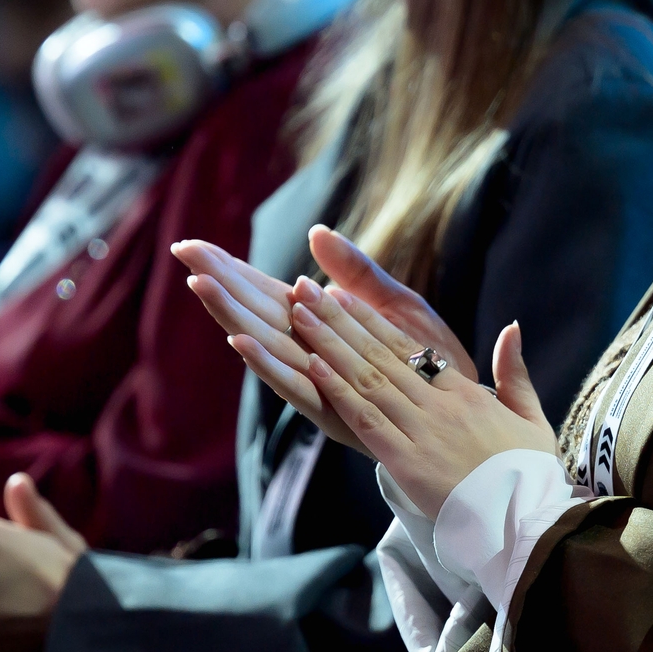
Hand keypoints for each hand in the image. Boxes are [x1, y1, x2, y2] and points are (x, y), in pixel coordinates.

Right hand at [174, 227, 474, 450]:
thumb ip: (355, 271)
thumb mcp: (394, 305)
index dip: (230, 269)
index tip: (192, 244)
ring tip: (201, 286)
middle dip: (220, 284)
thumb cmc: (431, 361)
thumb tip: (316, 232)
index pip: (265, 293)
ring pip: (266, 347)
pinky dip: (268, 365)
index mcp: (320, 330)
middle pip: (255, 314)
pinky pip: (296, 387)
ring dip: (232, 316)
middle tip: (183, 251)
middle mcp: (311, 356)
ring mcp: (319, 386)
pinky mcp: (335, 412)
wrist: (469, 419)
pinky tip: (242, 342)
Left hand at [283, 279, 552, 514]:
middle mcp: (439, 405)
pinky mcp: (406, 461)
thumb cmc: (530, 475)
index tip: (345, 297)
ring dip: (330, 345)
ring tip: (301, 316)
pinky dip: (338, 391)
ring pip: (368, 379)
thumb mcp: (532, 417)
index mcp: (466, 394)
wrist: (526, 521)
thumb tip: (512, 328)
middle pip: (381, 354)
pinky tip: (314, 366)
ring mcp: (421, 431)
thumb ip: (515, 372)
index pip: (411, 349)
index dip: (372, 322)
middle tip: (308, 292)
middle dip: (341, 321)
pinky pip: (366, 419)